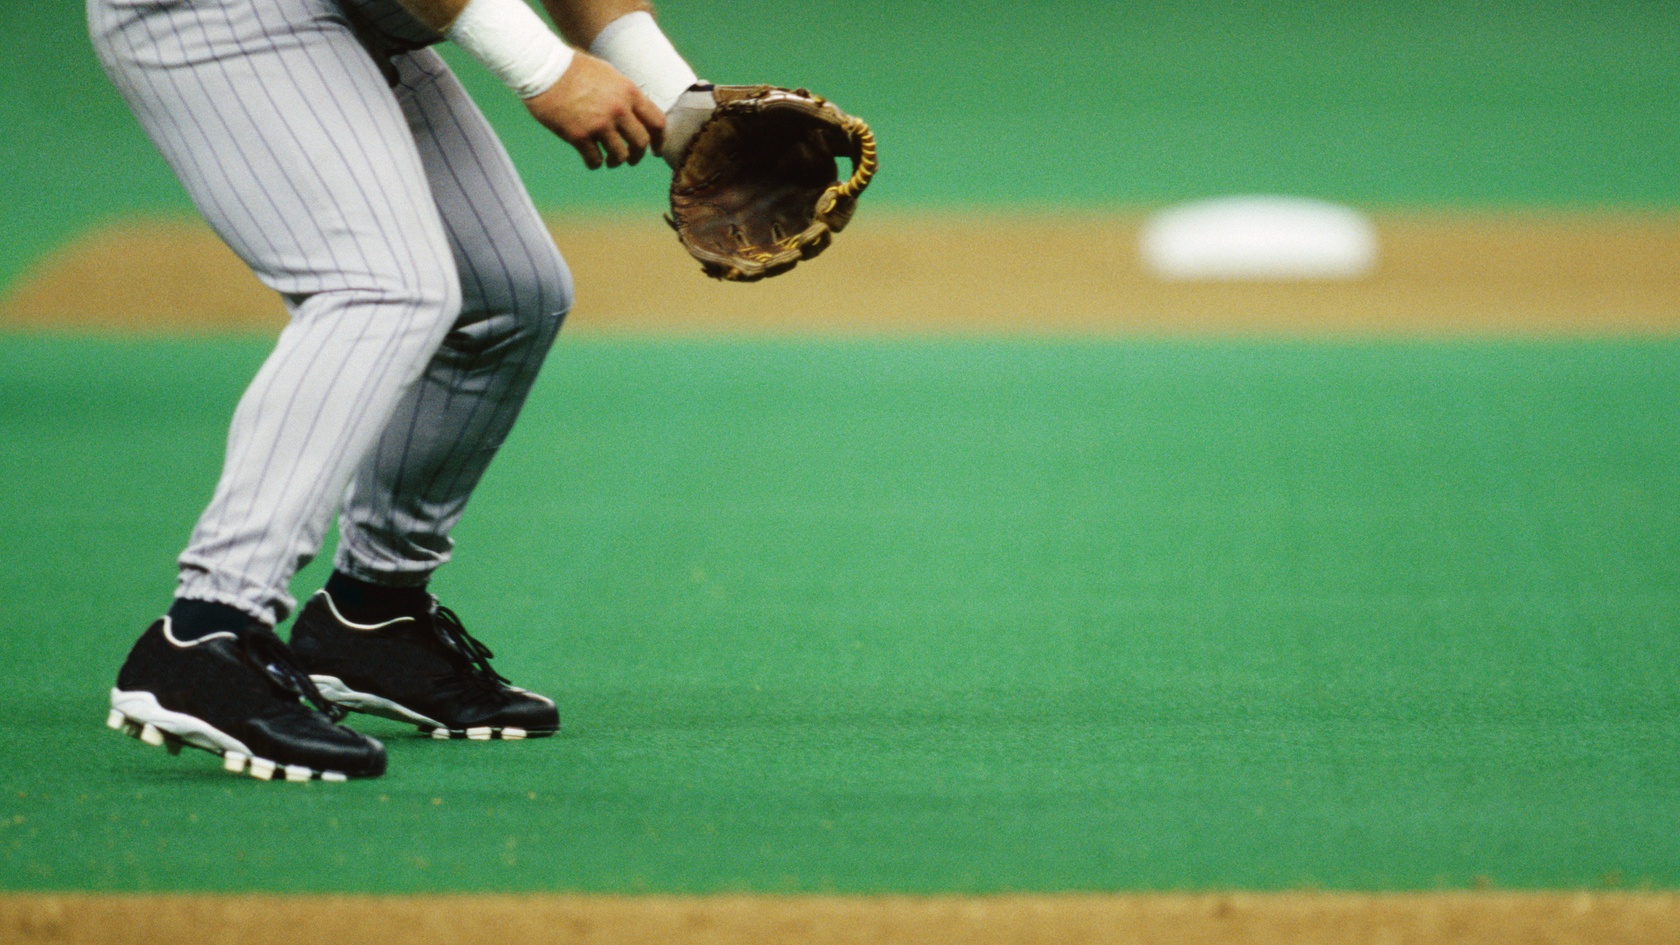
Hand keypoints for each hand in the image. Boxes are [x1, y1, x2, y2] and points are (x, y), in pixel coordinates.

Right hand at [523, 52, 665, 168]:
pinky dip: (595, 163)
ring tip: (610, 160)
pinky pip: (595, 160)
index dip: (659, 139)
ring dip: (616, 161)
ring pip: (620, 155)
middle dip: (638, 154)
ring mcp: (599, 124)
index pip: (657, 122)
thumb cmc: (574, 68)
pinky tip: (592, 160)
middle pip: (641, 143)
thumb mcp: (609, 74)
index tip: (656, 149)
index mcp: (629, 92)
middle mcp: (618, 110)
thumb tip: (636, 112)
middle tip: (632, 158)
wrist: (544, 69)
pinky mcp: (579, 136)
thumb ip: (625, 93)